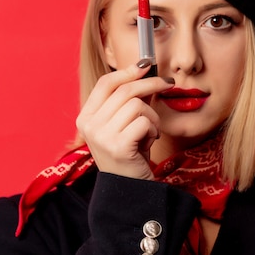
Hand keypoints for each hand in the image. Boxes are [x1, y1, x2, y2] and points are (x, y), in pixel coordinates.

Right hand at [76, 61, 173, 179]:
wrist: (130, 189)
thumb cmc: (130, 154)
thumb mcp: (124, 123)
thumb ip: (130, 99)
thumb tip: (145, 70)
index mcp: (86, 117)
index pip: (105, 83)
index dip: (127, 71)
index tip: (146, 65)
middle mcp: (89, 125)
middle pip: (125, 90)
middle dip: (151, 84)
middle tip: (168, 84)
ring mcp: (102, 136)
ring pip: (137, 105)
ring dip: (153, 117)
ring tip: (151, 132)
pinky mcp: (119, 146)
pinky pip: (145, 122)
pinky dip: (153, 130)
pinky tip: (148, 142)